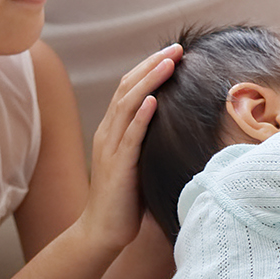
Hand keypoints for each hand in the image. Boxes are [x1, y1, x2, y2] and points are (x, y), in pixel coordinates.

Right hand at [81, 43, 180, 250]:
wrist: (102, 230)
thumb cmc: (126, 199)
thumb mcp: (140, 161)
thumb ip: (150, 140)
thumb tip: (177, 123)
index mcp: (113, 130)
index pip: (129, 88)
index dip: (149, 67)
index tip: (173, 52)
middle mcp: (108, 133)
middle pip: (127, 88)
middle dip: (152, 65)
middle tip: (176, 47)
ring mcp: (111, 149)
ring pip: (128, 105)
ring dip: (149, 81)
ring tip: (169, 62)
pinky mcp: (118, 167)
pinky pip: (129, 137)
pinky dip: (141, 116)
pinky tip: (154, 100)